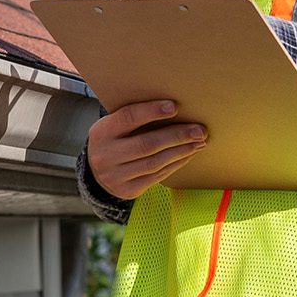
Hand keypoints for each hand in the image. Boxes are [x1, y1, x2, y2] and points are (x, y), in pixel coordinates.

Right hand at [88, 99, 207, 199]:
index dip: (151, 111)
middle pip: (147, 144)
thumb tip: (173, 108)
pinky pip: (157, 176)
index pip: (128, 118)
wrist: (96, 172)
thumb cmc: (113, 140)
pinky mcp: (127, 190)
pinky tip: (188, 155)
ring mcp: (116, 176)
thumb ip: (135, 118)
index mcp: (102, 132)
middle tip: (199, 130)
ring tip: (199, 142)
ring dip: (181, 151)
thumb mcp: (114, 126)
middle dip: (177, 136)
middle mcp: (106, 155)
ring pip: (155, 162)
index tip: (174, 106)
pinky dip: (175, 164)